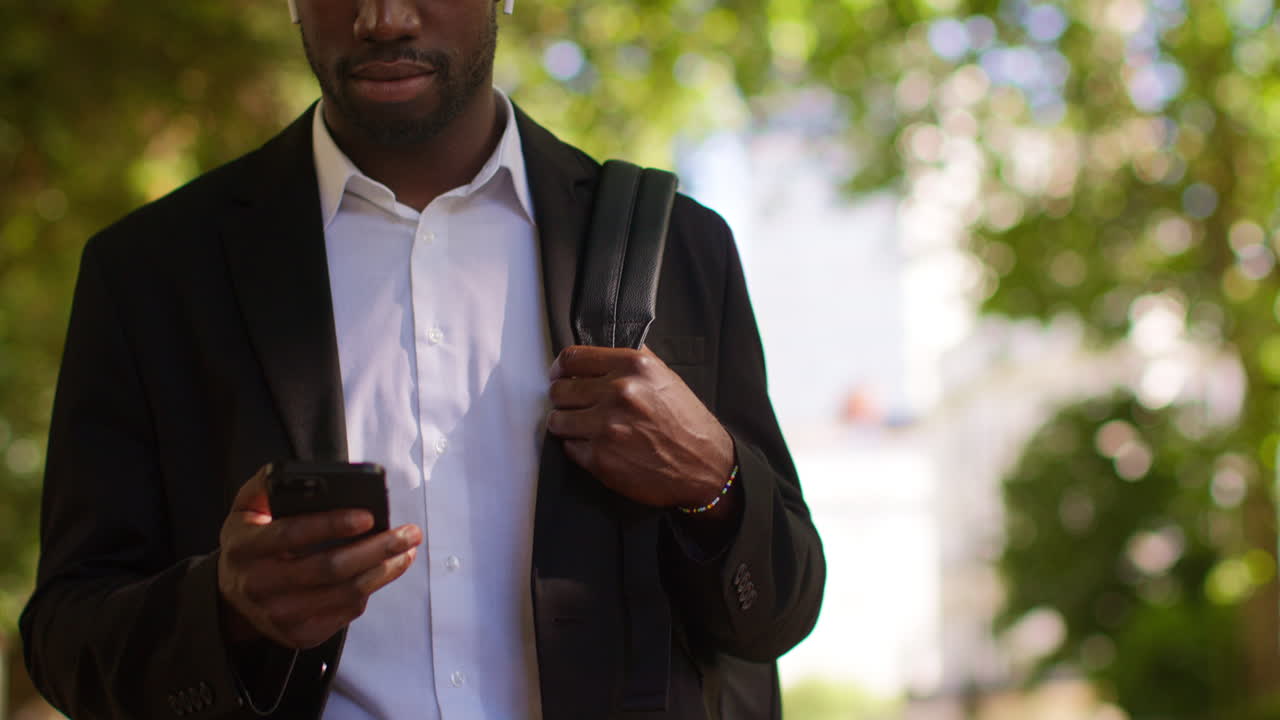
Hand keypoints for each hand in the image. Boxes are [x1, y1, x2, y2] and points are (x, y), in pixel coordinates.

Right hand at [216, 464, 421, 649]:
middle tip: (409, 533)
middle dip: (376, 549)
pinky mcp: (298, 635)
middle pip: (329, 568)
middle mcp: (260, 586)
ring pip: (344, 594)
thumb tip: (297, 472)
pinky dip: (369, 590)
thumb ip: (267, 484)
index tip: (368, 516)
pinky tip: (383, 571)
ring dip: (384, 571)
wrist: (232, 598)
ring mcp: (279, 615)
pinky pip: (345, 613)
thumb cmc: (251, 544)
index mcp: (245, 548)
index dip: (332, 525)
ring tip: (407, 551)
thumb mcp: (246, 510)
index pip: (291, 534)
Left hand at [546, 345, 734, 508]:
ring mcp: (607, 426)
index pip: (573, 358)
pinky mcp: (600, 458)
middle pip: (559, 390)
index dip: (560, 368)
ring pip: (557, 420)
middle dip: (564, 399)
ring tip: (585, 428)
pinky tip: (599, 447)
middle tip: (574, 406)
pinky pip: (569, 447)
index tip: (559, 375)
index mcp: (634, 366)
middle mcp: (619, 392)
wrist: (705, 466)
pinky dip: (579, 448)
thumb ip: (631, 362)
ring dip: (567, 424)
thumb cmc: (687, 424)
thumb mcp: (665, 377)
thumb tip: (599, 353)